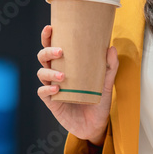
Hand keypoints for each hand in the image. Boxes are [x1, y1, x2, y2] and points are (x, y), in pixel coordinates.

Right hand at [36, 24, 116, 144]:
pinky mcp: (52, 102)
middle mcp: (56, 73)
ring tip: (63, 75)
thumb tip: (111, 48)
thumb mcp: (107, 83)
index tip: (50, 28)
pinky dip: (48, 88)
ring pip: (42, 73)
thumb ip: (110, 66)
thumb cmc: (98, 101)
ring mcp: (52, 87)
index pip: (53, 47)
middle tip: (60, 51)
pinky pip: (43, 91)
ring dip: (49, 71)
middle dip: (48, 51)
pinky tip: (57, 89)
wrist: (96, 125)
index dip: (48, 37)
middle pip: (43, 57)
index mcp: (67, 65)